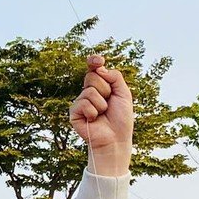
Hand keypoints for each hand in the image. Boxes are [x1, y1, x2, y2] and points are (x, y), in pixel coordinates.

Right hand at [70, 53, 133, 176]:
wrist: (116, 138)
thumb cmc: (121, 118)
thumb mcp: (124, 94)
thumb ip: (115, 77)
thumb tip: (100, 68)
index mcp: (100, 86)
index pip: (93, 69)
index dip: (94, 61)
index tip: (98, 60)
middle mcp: (88, 92)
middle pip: (92, 77)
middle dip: (105, 89)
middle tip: (109, 103)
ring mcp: (80, 102)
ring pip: (89, 91)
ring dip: (101, 104)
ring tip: (103, 114)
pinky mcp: (74, 113)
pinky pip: (83, 104)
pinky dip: (93, 112)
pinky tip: (94, 119)